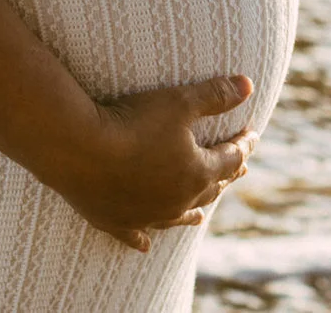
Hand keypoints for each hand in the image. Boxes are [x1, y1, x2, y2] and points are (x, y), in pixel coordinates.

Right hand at [47, 74, 258, 251]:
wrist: (78, 148)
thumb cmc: (132, 121)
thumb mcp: (179, 101)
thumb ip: (215, 95)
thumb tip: (249, 85)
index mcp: (197, 173)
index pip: (230, 158)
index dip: (243, 145)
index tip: (252, 136)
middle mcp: (177, 201)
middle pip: (208, 189)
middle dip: (224, 177)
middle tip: (235, 171)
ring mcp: (146, 216)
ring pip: (177, 217)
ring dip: (191, 214)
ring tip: (200, 217)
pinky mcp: (116, 223)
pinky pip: (135, 236)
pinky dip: (143, 239)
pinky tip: (147, 245)